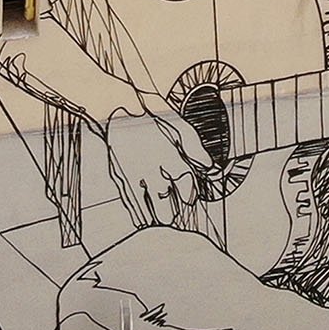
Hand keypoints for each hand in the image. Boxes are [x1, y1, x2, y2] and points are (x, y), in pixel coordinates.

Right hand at [104, 96, 213, 227]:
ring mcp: (131, 171)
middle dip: (170, 210)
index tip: (189, 199)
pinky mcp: (117, 174)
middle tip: (174, 217)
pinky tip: (142, 221)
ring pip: (144, 202)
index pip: (183, 181)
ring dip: (154, 216)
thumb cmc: (154, 117)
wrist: (120, 106)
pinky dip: (136, 213)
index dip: (189, 193)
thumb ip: (195, 149)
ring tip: (161, 223)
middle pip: (162, 197)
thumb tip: (211, 166)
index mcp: (167, 152)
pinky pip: (127, 199)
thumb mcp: (180, 127)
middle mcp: (149, 164)